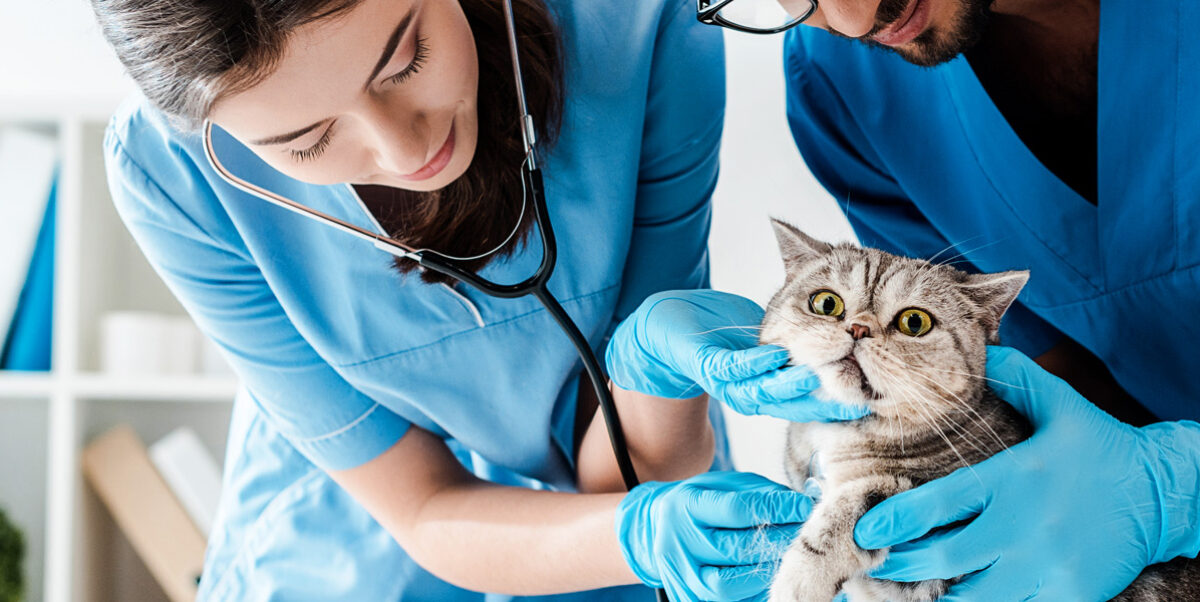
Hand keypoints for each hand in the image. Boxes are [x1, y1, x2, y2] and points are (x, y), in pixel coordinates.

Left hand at [606, 290, 867, 421]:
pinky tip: (775, 353)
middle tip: (856, 393)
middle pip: (795, 405)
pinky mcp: (708, 363)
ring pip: (766, 390)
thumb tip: (852, 334)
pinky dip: (754, 362)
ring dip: (791, 384)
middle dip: (825, 400)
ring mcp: (731, 382)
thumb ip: (808, 340)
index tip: (874, 400)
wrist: (671, 323)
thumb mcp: (778, 335)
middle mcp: (754, 394)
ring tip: (818, 376)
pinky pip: (734, 367)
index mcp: (773, 391)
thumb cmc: (728, 330)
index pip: (814, 403)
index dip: (842, 403)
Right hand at [616, 471, 811, 600]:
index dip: (774, 509)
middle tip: (806, 534)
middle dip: (778, 541)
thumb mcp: (722, 486)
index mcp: (685, 506)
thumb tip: (802, 503)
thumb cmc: (700, 505)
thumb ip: (759, 494)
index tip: (803, 506)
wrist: (659, 531)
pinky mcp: (688, 599)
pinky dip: (756, 590)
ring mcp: (681, 576)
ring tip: (789, 557)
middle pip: (736, 549)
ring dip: (767, 572)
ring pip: (731, 584)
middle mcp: (678, 543)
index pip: (736, 509)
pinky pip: (732, 601)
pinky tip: (772, 575)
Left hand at [855, 346, 1199, 599]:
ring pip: (977, 595)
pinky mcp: (1071, 593)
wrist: (1166, 493)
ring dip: (939, 595)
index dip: (897, 520)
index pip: (942, 503)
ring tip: (910, 589)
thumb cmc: (1104, 447)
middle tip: (876, 563)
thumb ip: (1017, 379)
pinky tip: (958, 600)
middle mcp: (1028, 525)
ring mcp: (1050, 564)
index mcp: (1016, 478)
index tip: (866, 530)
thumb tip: (982, 353)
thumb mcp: (1062, 405)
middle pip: (947, 557)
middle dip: (903, 564)